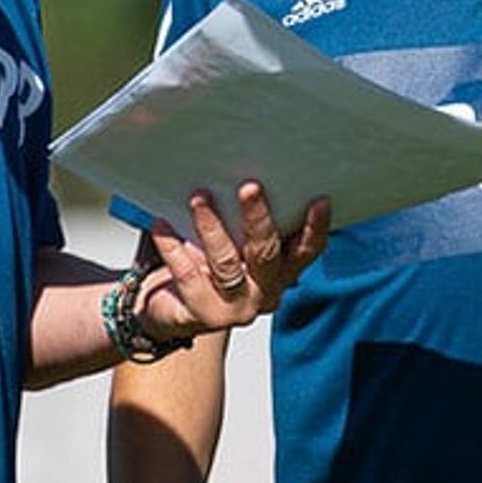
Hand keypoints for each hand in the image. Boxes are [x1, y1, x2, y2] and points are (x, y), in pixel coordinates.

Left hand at [135, 182, 330, 341]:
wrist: (168, 308)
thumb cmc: (206, 263)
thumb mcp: (234, 241)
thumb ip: (245, 220)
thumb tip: (243, 166)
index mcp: (281, 272)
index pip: (306, 251)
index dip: (315, 228)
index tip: (319, 199)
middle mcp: (264, 293)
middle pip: (267, 254)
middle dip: (258, 219)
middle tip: (249, 186)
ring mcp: (235, 308)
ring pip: (227, 264)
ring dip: (212, 226)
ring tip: (199, 197)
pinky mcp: (202, 315)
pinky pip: (188, 276)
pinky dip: (173, 247)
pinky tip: (162, 224)